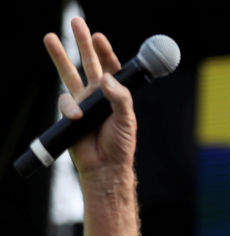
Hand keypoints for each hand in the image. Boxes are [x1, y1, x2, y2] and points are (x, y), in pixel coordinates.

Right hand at [44, 17, 136, 177]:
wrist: (105, 166)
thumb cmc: (120, 144)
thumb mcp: (126, 119)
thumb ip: (119, 98)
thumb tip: (105, 79)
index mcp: (116, 93)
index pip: (111, 68)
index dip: (105, 52)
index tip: (99, 37)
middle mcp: (98, 94)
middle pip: (89, 63)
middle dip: (82, 42)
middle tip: (76, 22)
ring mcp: (83, 102)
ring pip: (69, 73)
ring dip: (59, 55)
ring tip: (50, 37)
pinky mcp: (70, 112)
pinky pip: (65, 102)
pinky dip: (70, 108)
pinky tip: (77, 116)